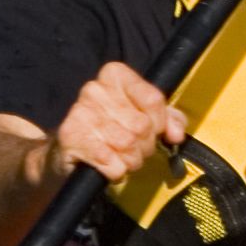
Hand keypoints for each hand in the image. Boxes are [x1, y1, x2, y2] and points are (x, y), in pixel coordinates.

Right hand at [42, 62, 186, 188]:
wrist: (71, 150)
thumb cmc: (113, 129)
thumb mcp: (145, 116)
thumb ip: (169, 120)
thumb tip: (176, 134)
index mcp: (115, 75)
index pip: (152, 99)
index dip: (160, 122)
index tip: (155, 131)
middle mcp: (95, 89)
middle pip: (141, 125)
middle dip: (145, 146)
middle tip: (136, 149)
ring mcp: (80, 112)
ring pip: (126, 144)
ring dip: (131, 160)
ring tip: (122, 158)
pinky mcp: (70, 137)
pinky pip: (110, 161)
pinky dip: (116, 171)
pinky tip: (109, 166)